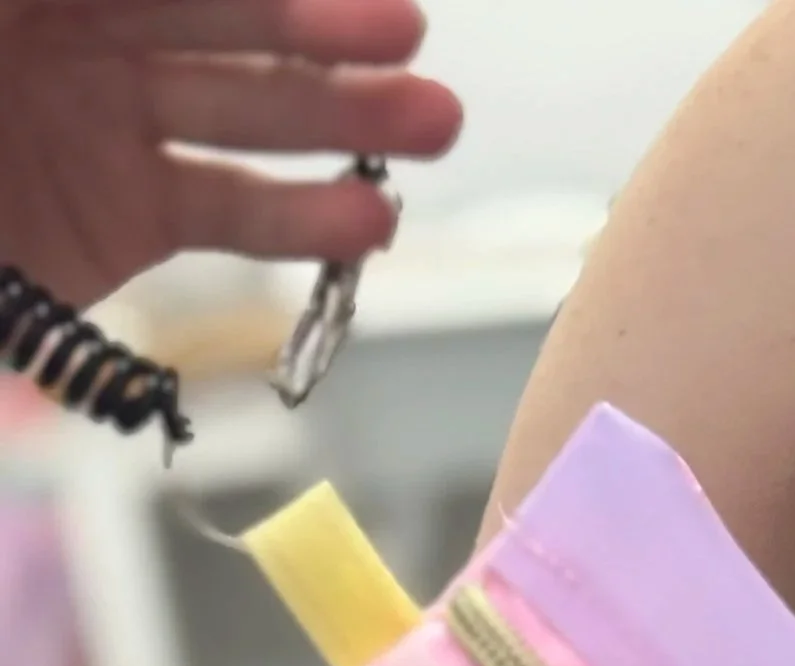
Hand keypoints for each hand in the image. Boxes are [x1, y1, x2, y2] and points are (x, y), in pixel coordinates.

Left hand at [0, 0, 462, 303]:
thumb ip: (88, 3)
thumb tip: (199, 6)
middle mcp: (68, 30)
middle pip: (214, 17)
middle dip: (315, 30)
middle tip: (405, 37)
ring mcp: (97, 123)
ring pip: (239, 110)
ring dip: (339, 119)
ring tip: (430, 126)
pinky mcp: (121, 218)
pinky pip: (226, 209)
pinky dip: (303, 218)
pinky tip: (367, 218)